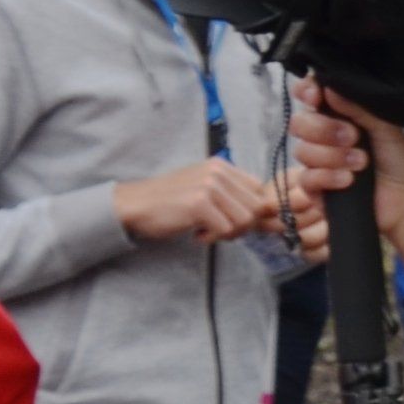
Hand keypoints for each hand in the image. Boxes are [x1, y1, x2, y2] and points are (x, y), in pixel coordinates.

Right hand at [115, 158, 282, 243]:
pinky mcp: (198, 203)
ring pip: (245, 220)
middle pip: (256, 208)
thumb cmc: (171, 202)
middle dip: (242, 226)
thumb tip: (268, 216)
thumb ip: (232, 196)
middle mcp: (218, 172)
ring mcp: (209, 186)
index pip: (259, 192)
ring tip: (207, 231)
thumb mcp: (205, 189)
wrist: (135, 205)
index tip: (230, 221)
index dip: (251, 213)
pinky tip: (197, 234)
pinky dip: (213, 238)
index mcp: (222, 166)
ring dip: (229, 233)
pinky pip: (226, 230)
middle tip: (218, 230)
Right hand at [287, 80, 403, 310]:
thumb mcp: (386, 127)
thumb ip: (358, 107)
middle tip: (353, 136)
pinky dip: (328, 177)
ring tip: (362, 162)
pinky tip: (349, 180)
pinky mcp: (317, 190)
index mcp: (340, 114)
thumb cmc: (402, 159)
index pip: (310, 96)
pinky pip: (307, 179)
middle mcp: (325, 136)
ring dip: (333, 156)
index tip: (316, 95)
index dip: (306, 92)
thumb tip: (328, 87)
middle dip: (323, 129)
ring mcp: (319, 162)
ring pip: (302, 151)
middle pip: (299, 123)